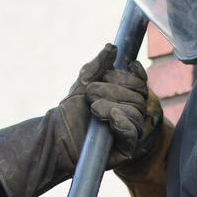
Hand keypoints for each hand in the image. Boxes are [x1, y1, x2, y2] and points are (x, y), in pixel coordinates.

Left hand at [62, 44, 162, 166]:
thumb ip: (98, 66)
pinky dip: (122, 121)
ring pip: (136, 113)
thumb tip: (112, 47)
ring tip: (93, 107)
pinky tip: (110, 116)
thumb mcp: (83, 83)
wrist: (56, 135)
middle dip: (114, 89)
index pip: (140, 84)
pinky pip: (133, 133)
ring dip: (113, 104)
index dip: (136, 75)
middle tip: (90, 92)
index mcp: (124, 99)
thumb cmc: (70, 110)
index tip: (129, 65)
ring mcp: (128, 132)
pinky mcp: (125, 149)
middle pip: (138, 97)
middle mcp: (129, 115)